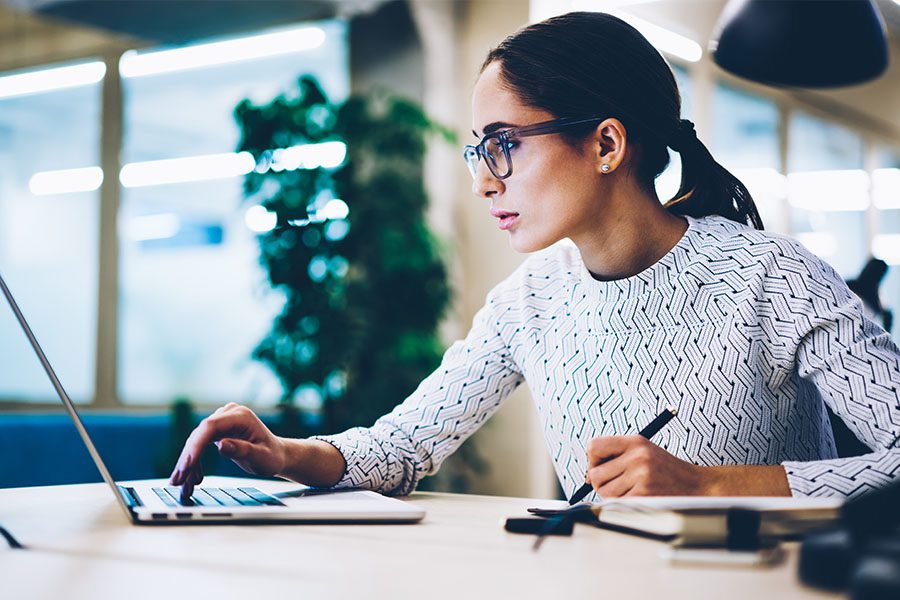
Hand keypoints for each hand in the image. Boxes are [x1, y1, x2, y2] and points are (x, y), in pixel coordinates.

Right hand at [168, 403, 286, 501]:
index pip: (211, 427)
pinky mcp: (218, 430)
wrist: (276, 455)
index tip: (187, 465)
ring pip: (197, 441)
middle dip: (187, 459)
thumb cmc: (272, 456)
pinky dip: (194, 463)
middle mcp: (229, 414)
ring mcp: (222, 421)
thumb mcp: (262, 457)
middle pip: (200, 434)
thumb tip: (221, 445)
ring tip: (181, 485)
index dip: (196, 445)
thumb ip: (243, 450)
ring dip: (187, 464)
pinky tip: (192, 479)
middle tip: (177, 481)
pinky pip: (200, 446)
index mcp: (241, 416)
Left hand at [585, 435, 706, 496]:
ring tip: (631, 490)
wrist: (696, 484)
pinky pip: (617, 504)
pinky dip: (624, 505)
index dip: (592, 460)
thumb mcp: (643, 451)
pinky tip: (639, 498)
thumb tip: (588, 476)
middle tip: (617, 484)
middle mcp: (637, 456)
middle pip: (594, 474)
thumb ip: (616, 456)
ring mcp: (641, 476)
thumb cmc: (664, 470)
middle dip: (601, 483)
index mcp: (634, 442)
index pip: (594, 446)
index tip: (600, 467)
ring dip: (613, 496)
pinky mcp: (645, 494)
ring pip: (604, 492)